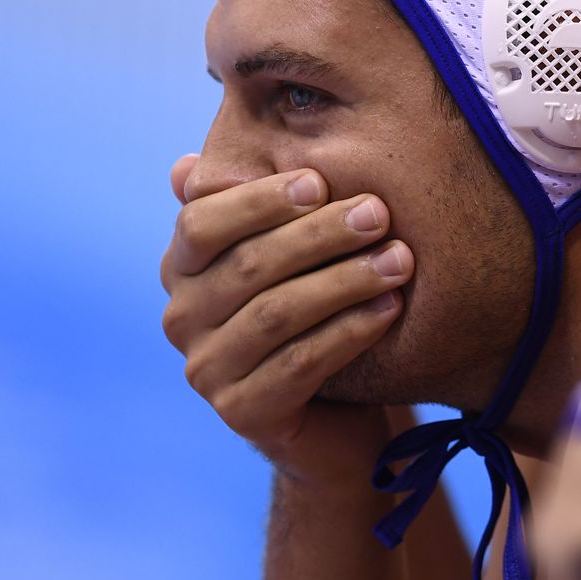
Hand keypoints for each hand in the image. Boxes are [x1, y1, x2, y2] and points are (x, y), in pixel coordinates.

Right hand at [160, 154, 413, 473]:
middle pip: (249, 266)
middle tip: (379, 214)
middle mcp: (181, 319)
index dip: (259, 201)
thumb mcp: (287, 253)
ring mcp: (207, 371)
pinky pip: (300, 364)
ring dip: (344, 280)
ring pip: (277, 313)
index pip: (201, 223)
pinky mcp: (243, 412)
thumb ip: (253, 207)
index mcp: (181, 268)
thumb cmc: (313, 312)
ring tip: (399, 260)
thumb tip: (184, 165)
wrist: (337, 414)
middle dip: (320, 235)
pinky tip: (390, 308)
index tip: (321, 181)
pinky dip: (349, 331)